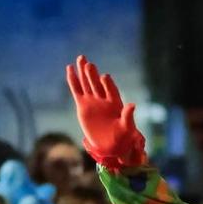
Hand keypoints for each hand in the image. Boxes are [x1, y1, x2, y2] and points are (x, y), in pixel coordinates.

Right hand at [66, 55, 147, 170]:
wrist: (111, 145)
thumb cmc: (122, 137)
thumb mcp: (127, 127)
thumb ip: (128, 116)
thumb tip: (132, 105)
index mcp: (115, 103)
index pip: (111, 91)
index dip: (108, 84)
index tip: (104, 77)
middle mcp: (104, 99)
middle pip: (97, 83)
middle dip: (92, 74)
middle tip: (87, 62)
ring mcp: (93, 101)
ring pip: (87, 83)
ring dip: (83, 72)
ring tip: (81, 58)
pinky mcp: (83, 105)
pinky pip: (77, 90)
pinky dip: (73, 80)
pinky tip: (70, 68)